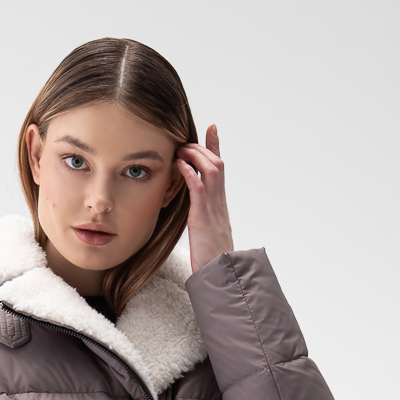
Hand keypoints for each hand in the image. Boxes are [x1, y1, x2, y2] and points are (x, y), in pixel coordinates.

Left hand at [175, 124, 234, 273]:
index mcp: (219, 203)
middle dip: (202, 147)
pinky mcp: (202, 215)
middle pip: (216, 162)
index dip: (215, 146)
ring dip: (195, 155)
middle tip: (186, 141)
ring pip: (210, 169)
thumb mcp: (208, 230)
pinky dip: (189, 172)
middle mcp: (219, 200)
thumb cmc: (211, 256)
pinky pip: (198, 186)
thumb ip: (203, 215)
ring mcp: (212, 206)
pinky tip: (179, 165)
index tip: (212, 127)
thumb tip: (196, 210)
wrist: (218, 271)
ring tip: (181, 150)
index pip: (219, 167)